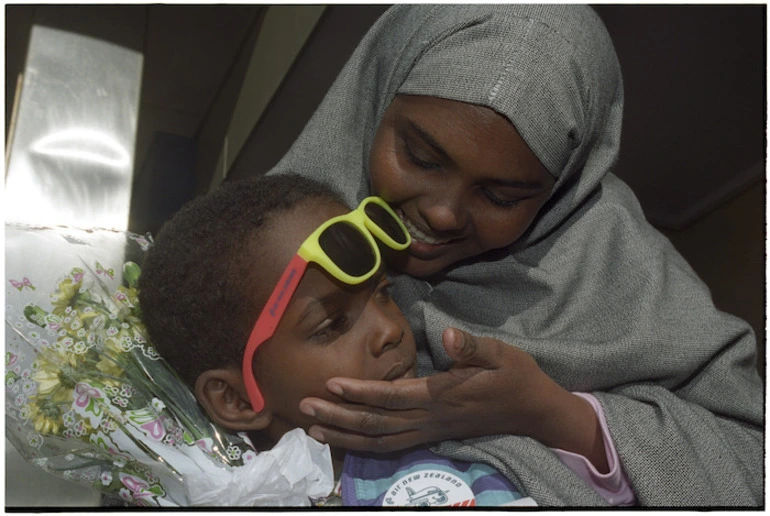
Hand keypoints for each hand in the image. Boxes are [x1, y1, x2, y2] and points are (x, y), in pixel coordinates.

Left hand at [299, 328, 605, 470]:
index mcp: (443, 395)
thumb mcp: (503, 355)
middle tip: (304, 406)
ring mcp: (431, 430)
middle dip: (339, 417)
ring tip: (312, 428)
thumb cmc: (517, 378)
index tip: (331, 383)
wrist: (535, 412)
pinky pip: (392, 445)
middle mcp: (431, 418)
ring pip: (380, 440)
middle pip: (376, 423)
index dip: (361, 391)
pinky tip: (346, 439)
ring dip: (345, 435)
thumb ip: (474, 347)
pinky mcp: (433, 434)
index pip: (393, 396)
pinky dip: (365, 444)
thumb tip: (449, 335)